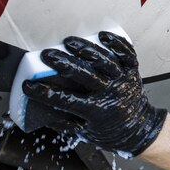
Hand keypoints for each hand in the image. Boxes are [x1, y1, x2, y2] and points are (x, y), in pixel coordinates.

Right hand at [21, 31, 165, 156]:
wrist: (141, 130)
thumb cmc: (112, 133)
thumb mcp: (85, 133)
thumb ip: (63, 123)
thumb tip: (38, 112)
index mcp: (96, 111)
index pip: (65, 99)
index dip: (43, 92)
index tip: (28, 85)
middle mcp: (111, 93)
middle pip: (84, 74)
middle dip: (62, 62)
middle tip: (46, 55)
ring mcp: (123, 80)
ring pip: (104, 60)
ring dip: (85, 49)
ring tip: (68, 42)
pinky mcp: (132, 71)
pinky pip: (126, 53)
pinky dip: (115, 43)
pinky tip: (102, 35)